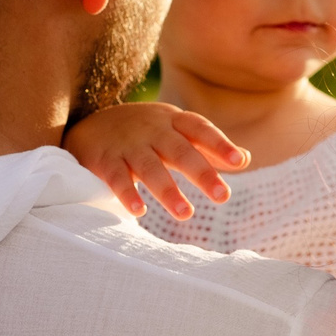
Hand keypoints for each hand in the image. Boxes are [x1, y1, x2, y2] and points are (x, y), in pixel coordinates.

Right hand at [62, 102, 247, 220]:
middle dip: (202, 173)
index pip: (200, 129)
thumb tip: (246, 159)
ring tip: (186, 214)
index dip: (220, 144)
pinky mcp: (105, 161)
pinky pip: (117, 178)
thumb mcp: (176, 131)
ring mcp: (127, 146)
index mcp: (173, 121)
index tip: (240, 162)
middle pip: (179, 151)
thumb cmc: (145, 132)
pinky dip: (127, 195)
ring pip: (149, 167)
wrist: (89, 124)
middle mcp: (152, 130)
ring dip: (167, 191)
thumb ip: (208, 147)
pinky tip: (139, 212)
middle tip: (223, 196)